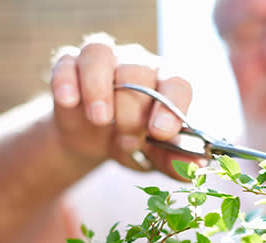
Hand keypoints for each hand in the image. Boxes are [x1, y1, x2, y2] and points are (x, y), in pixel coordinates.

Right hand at [50, 36, 197, 178]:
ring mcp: (103, 62)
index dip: (170, 106)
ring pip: (100, 55)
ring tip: (99, 119)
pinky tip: (68, 101)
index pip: (177, 84)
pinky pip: (67, 62)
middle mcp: (138, 65)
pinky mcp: (71, 66)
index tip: (160, 132)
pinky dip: (66, 80)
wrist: (95, 144)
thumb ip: (175, 160)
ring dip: (99, 88)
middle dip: (131, 111)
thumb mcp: (154, 157)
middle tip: (127, 140)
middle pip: (137, 73)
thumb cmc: (133, 143)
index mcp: (166, 84)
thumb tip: (199, 164)